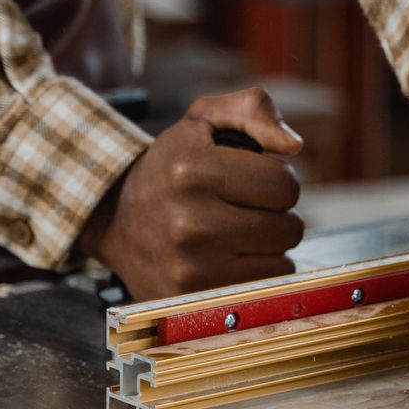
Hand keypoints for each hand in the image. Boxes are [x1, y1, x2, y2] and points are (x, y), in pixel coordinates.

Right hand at [80, 88, 303, 300]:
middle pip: (289, 228)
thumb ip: (252, 109)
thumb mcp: (202, 120)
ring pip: (282, 262)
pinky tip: (228, 258)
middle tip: (244, 208)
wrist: (114, 218)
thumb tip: (294, 145)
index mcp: (192, 170)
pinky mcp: (194, 299)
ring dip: (268, 247)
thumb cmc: (172, 166)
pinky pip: (264, 289)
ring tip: (234, 233)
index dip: (278, 179)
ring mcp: (190, 268)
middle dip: (276, 214)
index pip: (285, 184)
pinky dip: (256, 273)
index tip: (253, 180)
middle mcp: (189, 222)